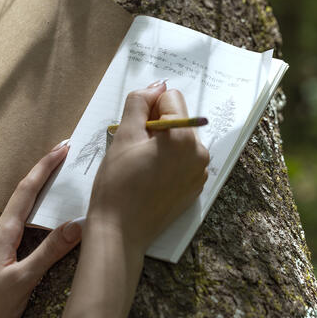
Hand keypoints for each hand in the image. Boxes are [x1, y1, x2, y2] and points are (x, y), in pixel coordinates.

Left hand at [0, 140, 81, 317]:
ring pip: (23, 205)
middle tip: (63, 151)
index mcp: (3, 232)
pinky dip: (39, 207)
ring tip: (59, 173)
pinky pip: (24, 221)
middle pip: (24, 191)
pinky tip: (47, 210)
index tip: (62, 148)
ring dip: (41, 186)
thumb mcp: (22, 280)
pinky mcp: (4, 254)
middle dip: (44, 169)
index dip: (45, 166)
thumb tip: (76, 224)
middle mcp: (0, 231)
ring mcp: (1, 242)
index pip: (27, 190)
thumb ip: (48, 252)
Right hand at [88, 81, 208, 252]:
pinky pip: (183, 158)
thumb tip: (157, 85)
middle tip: (135, 149)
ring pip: (179, 137)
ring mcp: (200, 172)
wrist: (120, 232)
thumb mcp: (123, 135)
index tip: (135, 130)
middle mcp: (200, 153)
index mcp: (183, 138)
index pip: (169, 97)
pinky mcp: (195, 186)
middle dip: (155, 125)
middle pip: (177, 117)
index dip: (147, 108)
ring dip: (161, 142)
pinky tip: (150, 176)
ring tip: (141, 164)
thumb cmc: (117, 183)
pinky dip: (167, 159)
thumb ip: (139, 102)